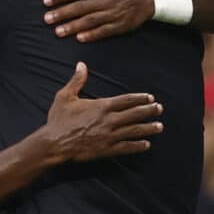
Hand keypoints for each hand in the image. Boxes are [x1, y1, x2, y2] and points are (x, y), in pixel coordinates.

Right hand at [40, 62, 162, 162]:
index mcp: (101, 106)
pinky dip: (138, 146)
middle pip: (135, 114)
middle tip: (160, 109)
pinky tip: (147, 144)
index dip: (140, 98)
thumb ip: (77, 80)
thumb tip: (81, 64)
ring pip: (134, 130)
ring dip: (148, 128)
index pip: (126, 100)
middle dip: (149, 111)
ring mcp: (109, 136)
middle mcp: (109, 120)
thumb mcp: (65, 96)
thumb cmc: (58, 119)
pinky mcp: (106, 149)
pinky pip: (126, 147)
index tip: (150, 98)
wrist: (53, 143)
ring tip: (159, 126)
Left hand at [43, 0, 154, 41]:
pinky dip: (92, 34)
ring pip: (90, 20)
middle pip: (81, 7)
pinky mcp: (120, 25)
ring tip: (58, 32)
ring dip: (73, 26)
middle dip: (63, 13)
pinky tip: (79, 38)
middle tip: (47, 19)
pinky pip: (104, 31)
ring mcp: (113, 12)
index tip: (46, 1)